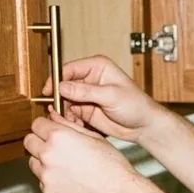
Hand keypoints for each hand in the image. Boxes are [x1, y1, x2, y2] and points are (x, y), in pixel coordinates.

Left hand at [23, 111, 145, 192]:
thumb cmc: (112, 166)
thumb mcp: (93, 138)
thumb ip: (69, 126)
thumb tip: (53, 117)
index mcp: (59, 137)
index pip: (36, 124)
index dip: (45, 127)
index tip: (50, 131)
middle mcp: (48, 155)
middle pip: (29, 142)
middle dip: (39, 142)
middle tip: (55, 147)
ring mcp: (47, 176)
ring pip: (33, 163)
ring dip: (43, 162)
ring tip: (65, 166)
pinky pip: (43, 182)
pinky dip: (52, 180)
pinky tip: (70, 181)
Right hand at [42, 56, 156, 141]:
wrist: (143, 125)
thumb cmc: (136, 105)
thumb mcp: (111, 96)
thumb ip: (86, 91)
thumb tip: (63, 86)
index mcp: (97, 66)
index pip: (69, 68)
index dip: (57, 79)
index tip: (50, 91)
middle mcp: (90, 79)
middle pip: (64, 85)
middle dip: (60, 98)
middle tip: (60, 110)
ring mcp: (87, 95)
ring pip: (65, 100)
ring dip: (65, 111)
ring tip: (72, 119)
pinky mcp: (86, 109)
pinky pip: (70, 112)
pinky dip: (70, 118)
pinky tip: (77, 123)